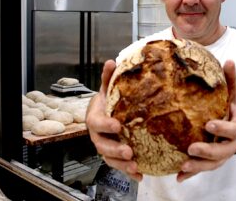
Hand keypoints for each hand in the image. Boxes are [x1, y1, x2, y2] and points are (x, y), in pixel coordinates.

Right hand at [85, 59, 142, 180]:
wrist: (102, 113)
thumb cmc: (106, 100)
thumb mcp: (106, 89)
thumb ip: (107, 77)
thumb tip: (111, 61)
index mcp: (94, 118)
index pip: (97, 123)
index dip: (106, 125)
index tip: (118, 125)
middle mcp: (97, 135)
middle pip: (102, 145)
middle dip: (114, 149)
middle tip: (128, 151)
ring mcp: (105, 147)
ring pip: (109, 159)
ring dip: (121, 164)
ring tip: (135, 166)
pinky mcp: (113, 155)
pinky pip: (118, 166)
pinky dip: (128, 172)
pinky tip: (140, 175)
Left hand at [177, 60, 235, 181]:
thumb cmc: (235, 110)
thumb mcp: (235, 94)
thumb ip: (231, 79)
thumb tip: (229, 60)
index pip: (233, 129)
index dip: (222, 127)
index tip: (209, 124)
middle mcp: (232, 143)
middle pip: (223, 151)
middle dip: (208, 151)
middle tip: (192, 149)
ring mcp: (224, 154)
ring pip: (213, 164)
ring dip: (199, 167)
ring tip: (183, 167)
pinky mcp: (214, 160)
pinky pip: (204, 168)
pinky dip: (193, 174)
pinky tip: (179, 177)